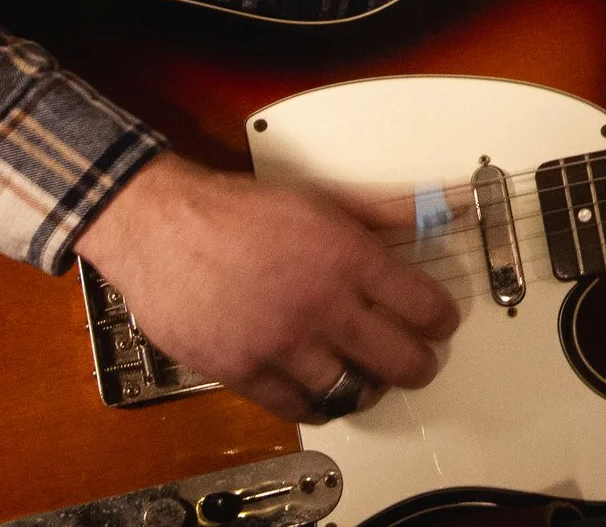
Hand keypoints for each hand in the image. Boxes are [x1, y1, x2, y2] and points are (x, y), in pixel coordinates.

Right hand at [72, 152, 459, 421]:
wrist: (162, 229)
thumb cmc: (239, 211)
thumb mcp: (323, 198)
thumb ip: (385, 212)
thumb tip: (438, 207)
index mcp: (349, 259)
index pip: (425, 307)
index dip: (442, 321)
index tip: (442, 324)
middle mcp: (321, 306)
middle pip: (399, 359)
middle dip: (420, 365)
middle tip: (420, 361)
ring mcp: (281, 344)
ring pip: (352, 391)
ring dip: (371, 388)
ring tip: (373, 378)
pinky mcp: (243, 371)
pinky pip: (298, 407)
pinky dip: (320, 404)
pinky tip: (326, 391)